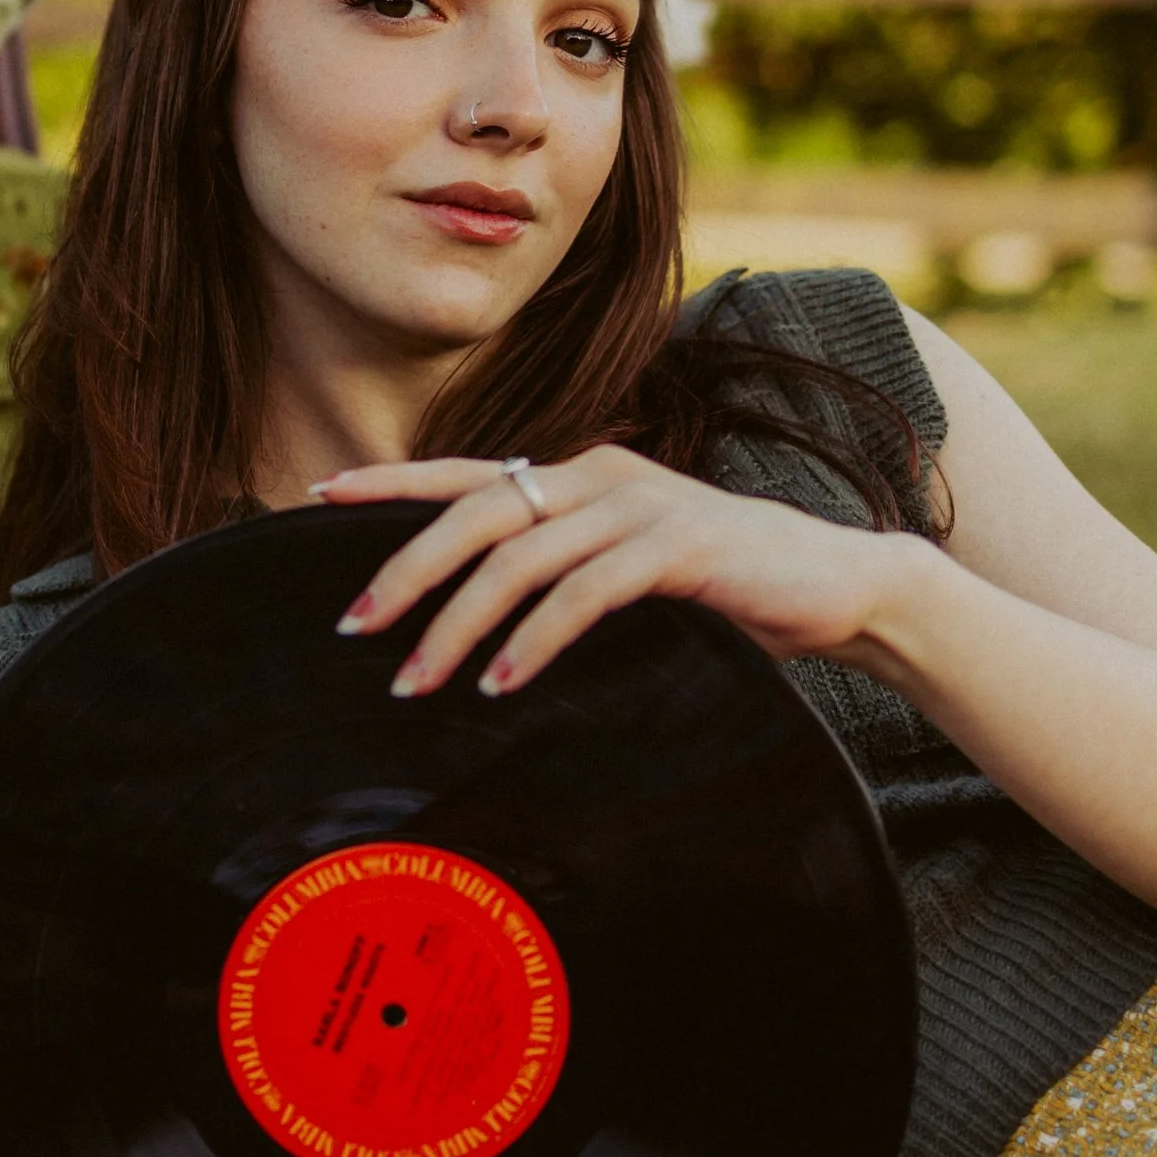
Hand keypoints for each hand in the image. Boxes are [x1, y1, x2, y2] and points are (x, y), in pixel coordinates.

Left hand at [316, 446, 926, 696]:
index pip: (466, 471)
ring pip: (520, 556)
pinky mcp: (681, 547)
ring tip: (415, 683)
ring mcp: (640, 506)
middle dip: (404, 569)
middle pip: (475, 511)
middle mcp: (599, 475)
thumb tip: (478, 613)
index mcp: (579, 474)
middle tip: (351, 628)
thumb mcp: (627, 566)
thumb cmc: (723, 589)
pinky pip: (586, 592)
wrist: (836, 585)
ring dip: (458, 624)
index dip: (392, 482)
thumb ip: (562, 569)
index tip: (319, 494)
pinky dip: (535, 640)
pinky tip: (502, 684)